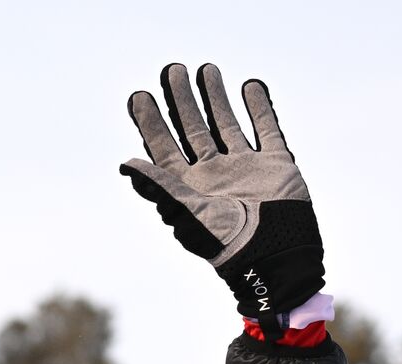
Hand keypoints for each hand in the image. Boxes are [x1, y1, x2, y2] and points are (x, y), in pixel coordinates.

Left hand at [120, 64, 322, 332]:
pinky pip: (267, 130)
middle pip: (192, 129)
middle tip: (171, 70)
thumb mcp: (186, 214)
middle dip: (181, 101)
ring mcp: (244, 168)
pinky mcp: (276, 165)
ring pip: (226, 124)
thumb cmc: (226, 243)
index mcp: (187, 187)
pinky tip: (250, 87)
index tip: (138, 96)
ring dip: (216, 98)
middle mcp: (213, 174)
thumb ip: (159, 187)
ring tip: (206, 70)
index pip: (162, 148)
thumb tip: (125, 164)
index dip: (149, 123)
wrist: (274, 256)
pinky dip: (259, 108)